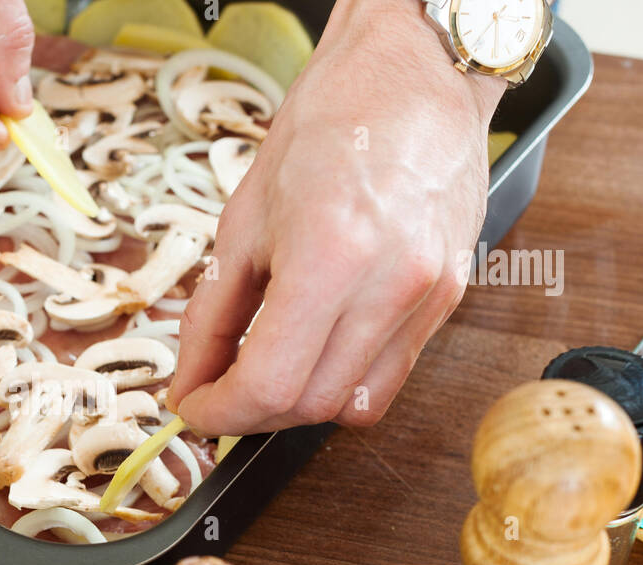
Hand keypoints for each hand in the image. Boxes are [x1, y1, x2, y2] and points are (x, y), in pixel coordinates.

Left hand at [168, 0, 505, 435]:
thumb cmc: (328, 124)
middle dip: (253, 412)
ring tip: (267, 368)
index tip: (195, 407)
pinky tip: (316, 348)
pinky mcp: (450, 298)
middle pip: (310, 405)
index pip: (269, 384)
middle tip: (220, 389)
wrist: (412, 73)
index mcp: (331, 256)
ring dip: (298, 403)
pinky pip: (390, 376)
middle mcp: (392, 285)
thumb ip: (212, 316)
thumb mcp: (242, 222)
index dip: (220, 411)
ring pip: (354, 404)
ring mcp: (431, 296)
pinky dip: (342, 380)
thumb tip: (191, 381)